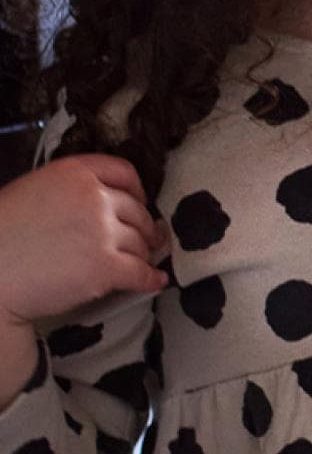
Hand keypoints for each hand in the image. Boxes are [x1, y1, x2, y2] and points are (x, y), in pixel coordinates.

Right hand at [0, 156, 169, 333]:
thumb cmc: (0, 236)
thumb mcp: (31, 193)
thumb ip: (69, 191)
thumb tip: (102, 202)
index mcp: (73, 173)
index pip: (123, 172)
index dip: (137, 189)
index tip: (140, 201)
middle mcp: (94, 197)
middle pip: (136, 210)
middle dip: (143, 227)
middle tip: (147, 238)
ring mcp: (103, 232)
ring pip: (139, 242)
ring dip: (142, 254)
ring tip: (140, 262)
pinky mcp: (106, 267)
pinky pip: (140, 272)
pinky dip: (150, 278)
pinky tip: (155, 281)